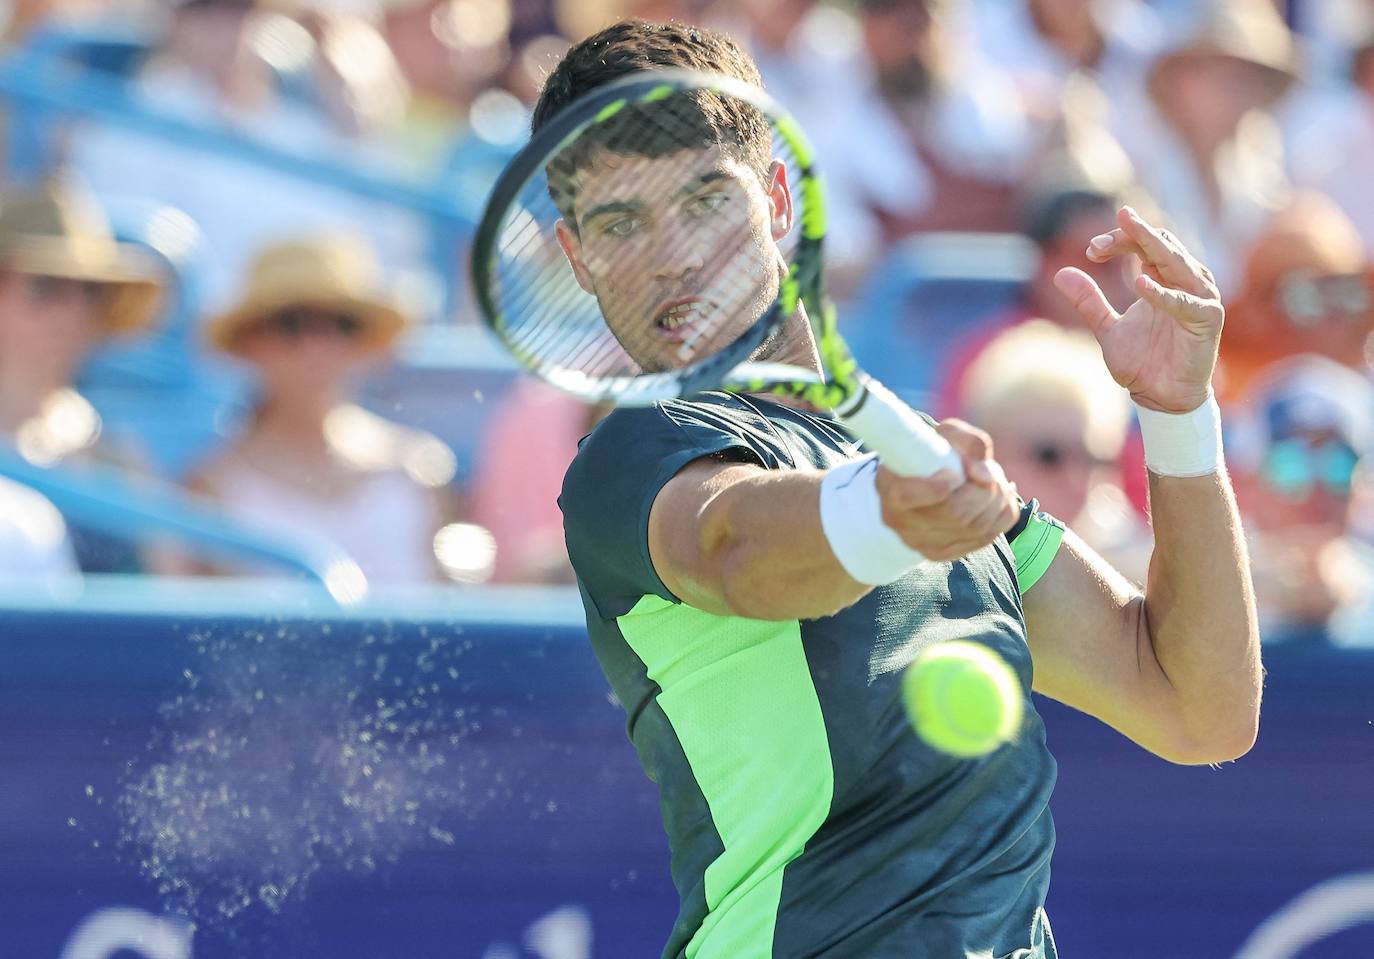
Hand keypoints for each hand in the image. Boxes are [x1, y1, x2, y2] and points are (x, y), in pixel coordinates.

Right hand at [873, 419, 1019, 560]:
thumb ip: (966, 441)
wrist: (913, 486)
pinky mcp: (943, 553)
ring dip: (998, 499)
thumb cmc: (927, 457)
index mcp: (893, 492)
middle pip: (957, 514)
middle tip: (989, 470)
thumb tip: (986, 474)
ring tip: (996, 481)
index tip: (956, 472)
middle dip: (984, 489)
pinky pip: (987, 537)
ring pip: (977, 528)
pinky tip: (999, 497)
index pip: (913, 499)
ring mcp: (923, 544)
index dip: (942, 486)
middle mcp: (903, 524)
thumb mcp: (941, 437)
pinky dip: (1002, 513)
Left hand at [1053, 206, 1223, 412]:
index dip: (1121, 240)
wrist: (1161, 398)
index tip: (1092, 249)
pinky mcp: (1208, 319)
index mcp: (1162, 279)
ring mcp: (1199, 298)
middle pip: (1162, 246)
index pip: (1144, 246)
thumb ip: (1088, 301)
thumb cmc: (1141, 362)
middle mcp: (1184, 282)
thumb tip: (1060, 273)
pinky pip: (1185, 302)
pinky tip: (1140, 283)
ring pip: (1178, 263)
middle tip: (1119, 215)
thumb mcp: (1107, 328)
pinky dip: (1163, 293)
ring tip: (1130, 231)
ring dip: (1153, 246)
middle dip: (1136, 233)